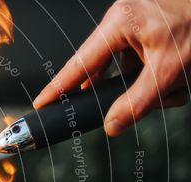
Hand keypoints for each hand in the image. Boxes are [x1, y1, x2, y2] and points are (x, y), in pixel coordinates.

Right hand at [33, 0, 190, 135]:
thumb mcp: (170, 71)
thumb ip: (136, 102)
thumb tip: (111, 125)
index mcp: (119, 23)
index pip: (79, 64)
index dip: (58, 88)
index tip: (41, 104)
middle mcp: (124, 19)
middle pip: (108, 71)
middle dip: (133, 90)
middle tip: (159, 96)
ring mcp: (139, 23)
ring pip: (131, 70)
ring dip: (154, 85)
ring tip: (182, 81)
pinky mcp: (153, 28)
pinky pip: (146, 61)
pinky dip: (164, 74)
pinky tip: (183, 75)